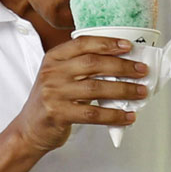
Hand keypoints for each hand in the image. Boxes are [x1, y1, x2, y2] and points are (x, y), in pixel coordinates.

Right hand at [13, 36, 147, 153]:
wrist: (29, 128)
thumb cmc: (52, 99)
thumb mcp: (59, 75)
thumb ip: (80, 66)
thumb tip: (120, 63)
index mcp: (54, 57)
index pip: (83, 43)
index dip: (107, 43)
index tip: (127, 46)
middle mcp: (53, 72)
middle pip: (93, 63)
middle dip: (122, 66)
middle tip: (141, 70)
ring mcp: (54, 93)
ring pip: (96, 88)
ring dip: (124, 90)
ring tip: (141, 91)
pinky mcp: (59, 114)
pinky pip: (93, 113)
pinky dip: (114, 115)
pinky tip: (128, 116)